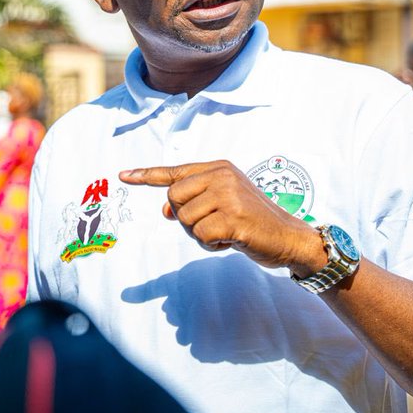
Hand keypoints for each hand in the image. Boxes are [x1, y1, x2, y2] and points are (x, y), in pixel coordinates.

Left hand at [120, 160, 326, 275]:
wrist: (290, 237)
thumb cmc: (254, 222)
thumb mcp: (224, 204)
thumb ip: (195, 202)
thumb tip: (166, 211)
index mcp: (218, 168)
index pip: (175, 171)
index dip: (146, 175)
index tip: (123, 175)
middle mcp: (221, 176)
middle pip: (174, 198)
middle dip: (186, 219)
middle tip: (213, 225)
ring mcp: (228, 195)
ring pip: (185, 220)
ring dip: (200, 234)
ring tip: (226, 233)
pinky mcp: (233, 218)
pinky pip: (200, 235)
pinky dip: (211, 245)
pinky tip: (231, 241)